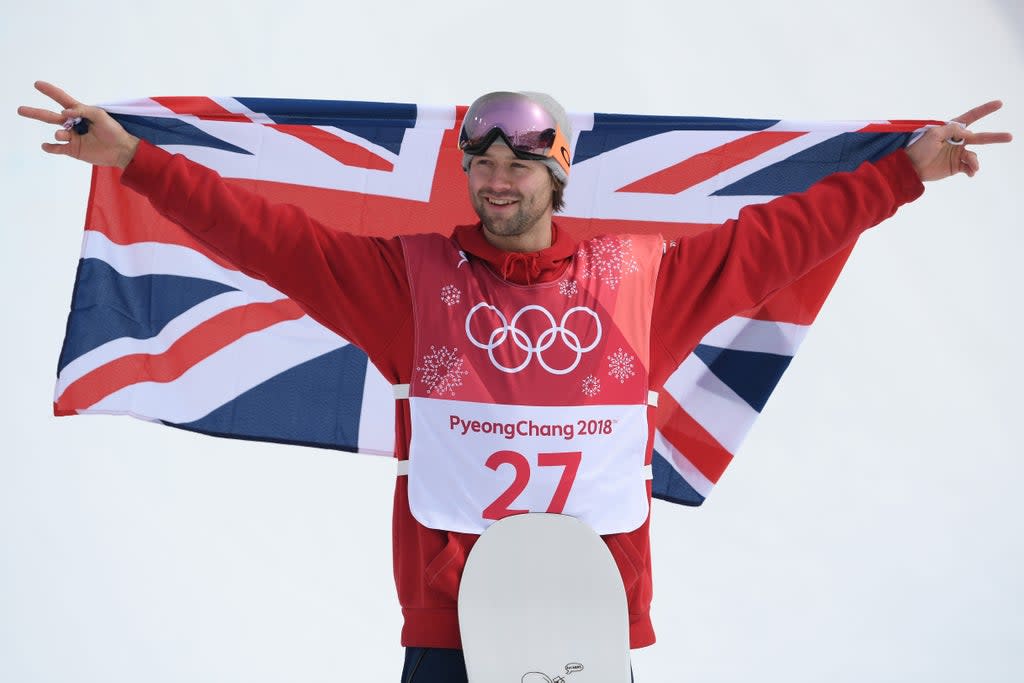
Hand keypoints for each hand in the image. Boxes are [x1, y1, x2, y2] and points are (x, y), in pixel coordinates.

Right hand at [18, 81, 139, 168]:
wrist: (122, 150)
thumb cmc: (113, 130)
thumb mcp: (99, 115)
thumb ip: (82, 110)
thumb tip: (64, 113)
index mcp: (80, 112)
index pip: (62, 99)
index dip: (50, 92)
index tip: (37, 84)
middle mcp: (73, 124)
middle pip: (51, 117)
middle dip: (36, 112)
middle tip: (20, 109)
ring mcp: (72, 137)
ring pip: (57, 133)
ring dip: (59, 133)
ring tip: (64, 134)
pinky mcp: (73, 150)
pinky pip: (57, 149)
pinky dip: (50, 147)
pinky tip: (45, 145)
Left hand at [906, 101, 1011, 180]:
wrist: (910, 167)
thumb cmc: (918, 148)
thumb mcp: (933, 134)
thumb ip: (951, 129)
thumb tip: (967, 133)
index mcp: (952, 129)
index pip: (971, 117)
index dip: (985, 110)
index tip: (999, 103)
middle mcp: (958, 141)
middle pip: (980, 137)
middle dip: (995, 137)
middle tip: (1010, 137)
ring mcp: (957, 154)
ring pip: (974, 156)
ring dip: (975, 161)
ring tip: (973, 166)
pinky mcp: (956, 166)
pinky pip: (969, 167)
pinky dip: (972, 169)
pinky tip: (971, 173)